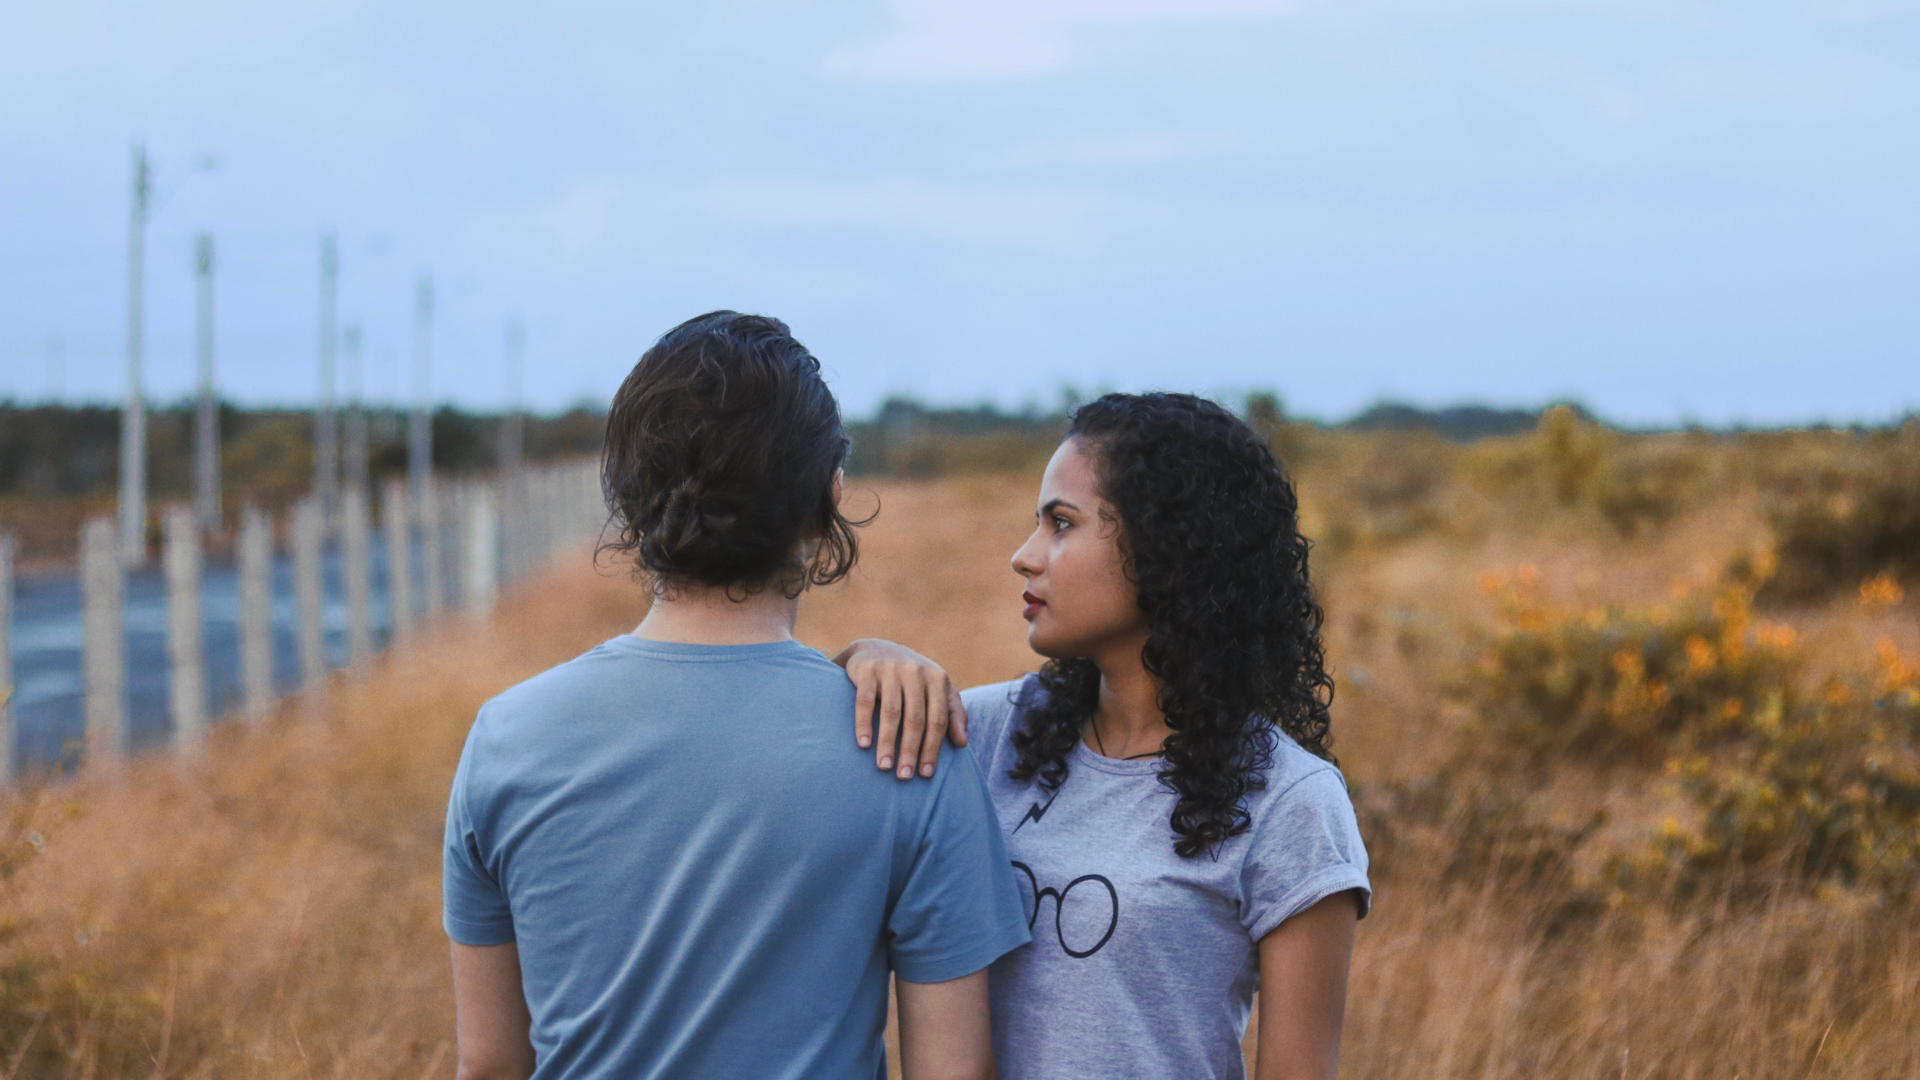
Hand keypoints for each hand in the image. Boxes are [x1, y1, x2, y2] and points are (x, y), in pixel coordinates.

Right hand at [831, 639, 969, 779]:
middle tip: (904, 777)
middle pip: (915, 719)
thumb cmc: (914, 680)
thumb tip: (963, 743)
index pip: (938, 719)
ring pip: (891, 712)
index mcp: (937, 679)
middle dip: (910, 750)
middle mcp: (915, 672)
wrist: (877, 649)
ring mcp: (890, 669)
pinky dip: (864, 724)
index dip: (933, 748)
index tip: (926, 774)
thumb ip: (954, 714)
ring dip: (887, 743)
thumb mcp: (938, 690)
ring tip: (884, 767)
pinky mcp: (867, 671)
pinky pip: (865, 701)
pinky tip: (864, 745)